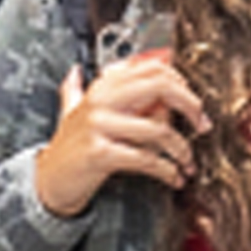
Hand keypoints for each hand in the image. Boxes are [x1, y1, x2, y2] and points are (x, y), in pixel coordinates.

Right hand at [37, 49, 207, 216]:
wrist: (48, 181)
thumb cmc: (68, 148)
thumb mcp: (75, 112)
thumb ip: (85, 89)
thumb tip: (83, 69)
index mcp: (102, 86)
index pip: (152, 68)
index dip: (181, 84)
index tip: (194, 104)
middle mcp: (100, 100)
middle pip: (160, 86)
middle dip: (190, 106)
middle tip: (202, 124)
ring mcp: (99, 125)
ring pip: (158, 129)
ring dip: (181, 149)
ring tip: (186, 162)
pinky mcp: (100, 153)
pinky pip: (147, 159)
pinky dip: (167, 171)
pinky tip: (173, 177)